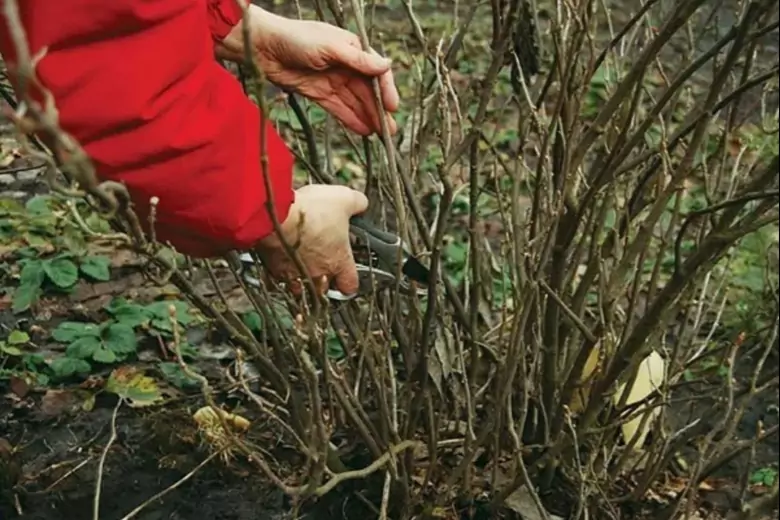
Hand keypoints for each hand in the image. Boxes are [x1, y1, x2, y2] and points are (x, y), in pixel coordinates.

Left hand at [220, 6, 398, 135]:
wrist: (262, 47)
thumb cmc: (295, 39)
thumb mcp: (330, 47)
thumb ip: (357, 60)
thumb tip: (386, 65)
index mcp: (352, 48)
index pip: (376, 71)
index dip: (385, 90)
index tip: (392, 107)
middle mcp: (345, 64)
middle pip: (367, 90)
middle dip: (379, 110)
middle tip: (390, 131)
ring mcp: (332, 80)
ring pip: (355, 102)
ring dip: (368, 117)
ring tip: (380, 136)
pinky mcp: (318, 93)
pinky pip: (339, 108)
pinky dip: (351, 119)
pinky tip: (363, 131)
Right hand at [255, 184, 368, 295]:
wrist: (275, 215)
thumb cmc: (310, 212)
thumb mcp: (344, 199)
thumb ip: (358, 204)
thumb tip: (361, 204)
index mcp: (339, 262)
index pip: (350, 285)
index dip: (349, 279)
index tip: (346, 271)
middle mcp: (318, 274)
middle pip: (325, 288)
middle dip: (324, 277)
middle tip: (322, 258)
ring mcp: (295, 275)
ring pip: (302, 286)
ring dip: (303, 275)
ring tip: (301, 257)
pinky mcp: (275, 269)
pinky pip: (281, 275)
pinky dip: (283, 266)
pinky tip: (283, 251)